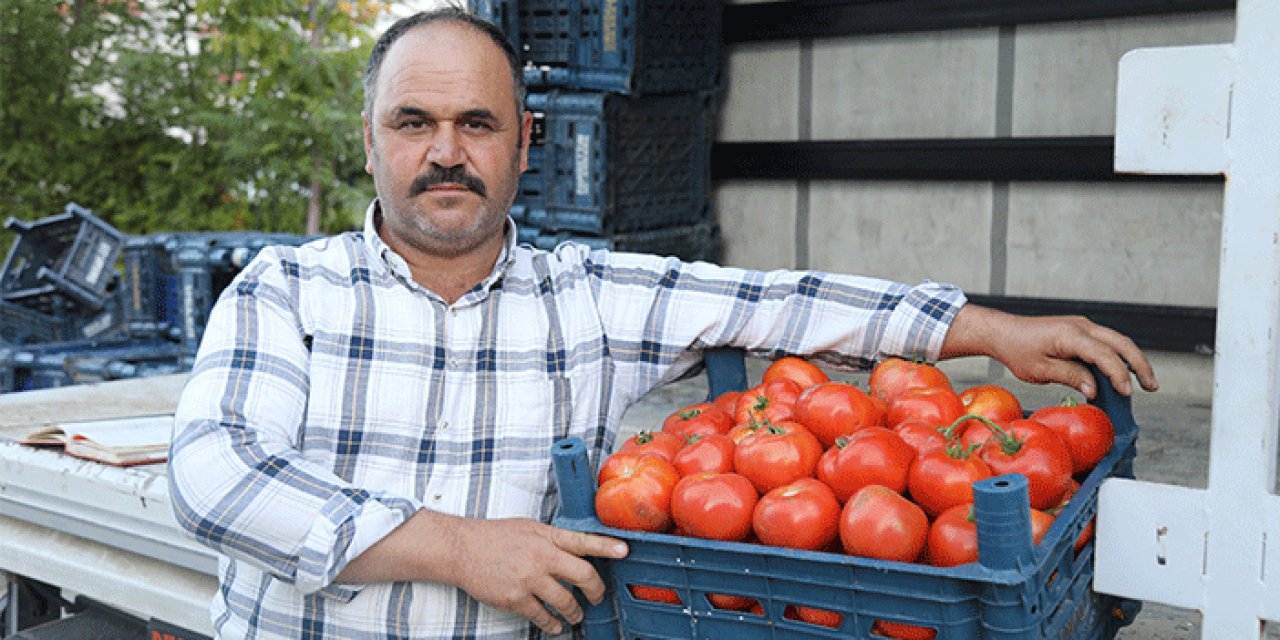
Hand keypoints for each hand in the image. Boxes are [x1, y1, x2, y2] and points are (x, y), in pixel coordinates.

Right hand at [449, 518, 627, 634]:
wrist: (462, 549)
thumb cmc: (495, 536)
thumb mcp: (529, 527)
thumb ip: (553, 538)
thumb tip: (576, 548)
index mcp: (546, 536)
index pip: (584, 540)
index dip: (607, 546)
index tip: (625, 551)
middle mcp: (541, 556)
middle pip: (583, 575)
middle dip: (596, 590)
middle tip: (597, 596)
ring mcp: (529, 578)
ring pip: (566, 601)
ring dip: (575, 612)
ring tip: (576, 614)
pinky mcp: (515, 598)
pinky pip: (542, 616)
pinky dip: (552, 623)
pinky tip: (555, 624)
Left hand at [939, 304, 1158, 397]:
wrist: (1003, 333)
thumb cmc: (1017, 350)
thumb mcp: (1041, 370)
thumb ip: (1070, 376)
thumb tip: (1095, 388)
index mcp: (1070, 335)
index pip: (1104, 354)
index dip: (1118, 374)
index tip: (1127, 393)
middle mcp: (1081, 326)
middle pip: (1121, 343)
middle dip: (1140, 365)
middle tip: (1151, 387)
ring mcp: (1082, 326)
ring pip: (1117, 341)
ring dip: (1132, 361)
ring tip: (1143, 383)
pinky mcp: (1080, 330)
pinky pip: (1106, 342)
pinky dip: (1118, 357)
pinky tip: (1121, 375)